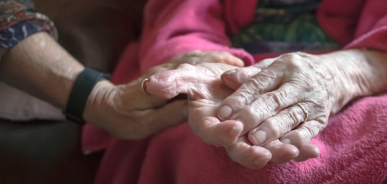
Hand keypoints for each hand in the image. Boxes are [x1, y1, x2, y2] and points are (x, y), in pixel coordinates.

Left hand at [82, 50, 243, 139]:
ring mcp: (169, 67)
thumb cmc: (124, 120)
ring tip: (242, 67)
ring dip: (219, 61)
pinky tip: (229, 62)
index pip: (184, 77)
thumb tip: (195, 108)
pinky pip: (195, 58)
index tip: (228, 81)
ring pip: (197, 58)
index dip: (206, 80)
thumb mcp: (144, 124)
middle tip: (244, 73)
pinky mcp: (172, 68)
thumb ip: (168, 114)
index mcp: (157, 84)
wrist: (108, 105)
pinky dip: (213, 59)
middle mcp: (165, 71)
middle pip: (195, 64)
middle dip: (220, 68)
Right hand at [145, 62, 312, 168]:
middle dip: (252, 152)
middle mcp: (227, 135)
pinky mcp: (264, 134)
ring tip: (297, 152)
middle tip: (267, 154)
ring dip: (279, 151)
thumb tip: (151, 86)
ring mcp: (247, 137)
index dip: (221, 133)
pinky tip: (314, 149)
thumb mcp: (185, 77)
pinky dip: (296, 145)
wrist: (220, 84)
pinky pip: (280, 142)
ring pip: (263, 149)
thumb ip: (171, 83)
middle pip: (238, 149)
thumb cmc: (201, 81)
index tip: (233, 129)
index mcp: (206, 124)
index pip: (211, 133)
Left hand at [217, 49, 386, 164]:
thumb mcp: (274, 65)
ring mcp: (312, 102)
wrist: (335, 75)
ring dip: (273, 130)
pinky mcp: (321, 119)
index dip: (240, 98)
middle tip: (236, 128)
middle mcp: (300, 83)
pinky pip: (309, 131)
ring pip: (290, 117)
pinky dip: (297, 141)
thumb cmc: (294, 71)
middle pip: (274, 101)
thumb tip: (226, 78)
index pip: (259, 83)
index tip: (222, 112)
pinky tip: (283, 149)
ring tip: (255, 140)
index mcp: (285, 67)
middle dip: (253, 115)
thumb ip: (251, 74)